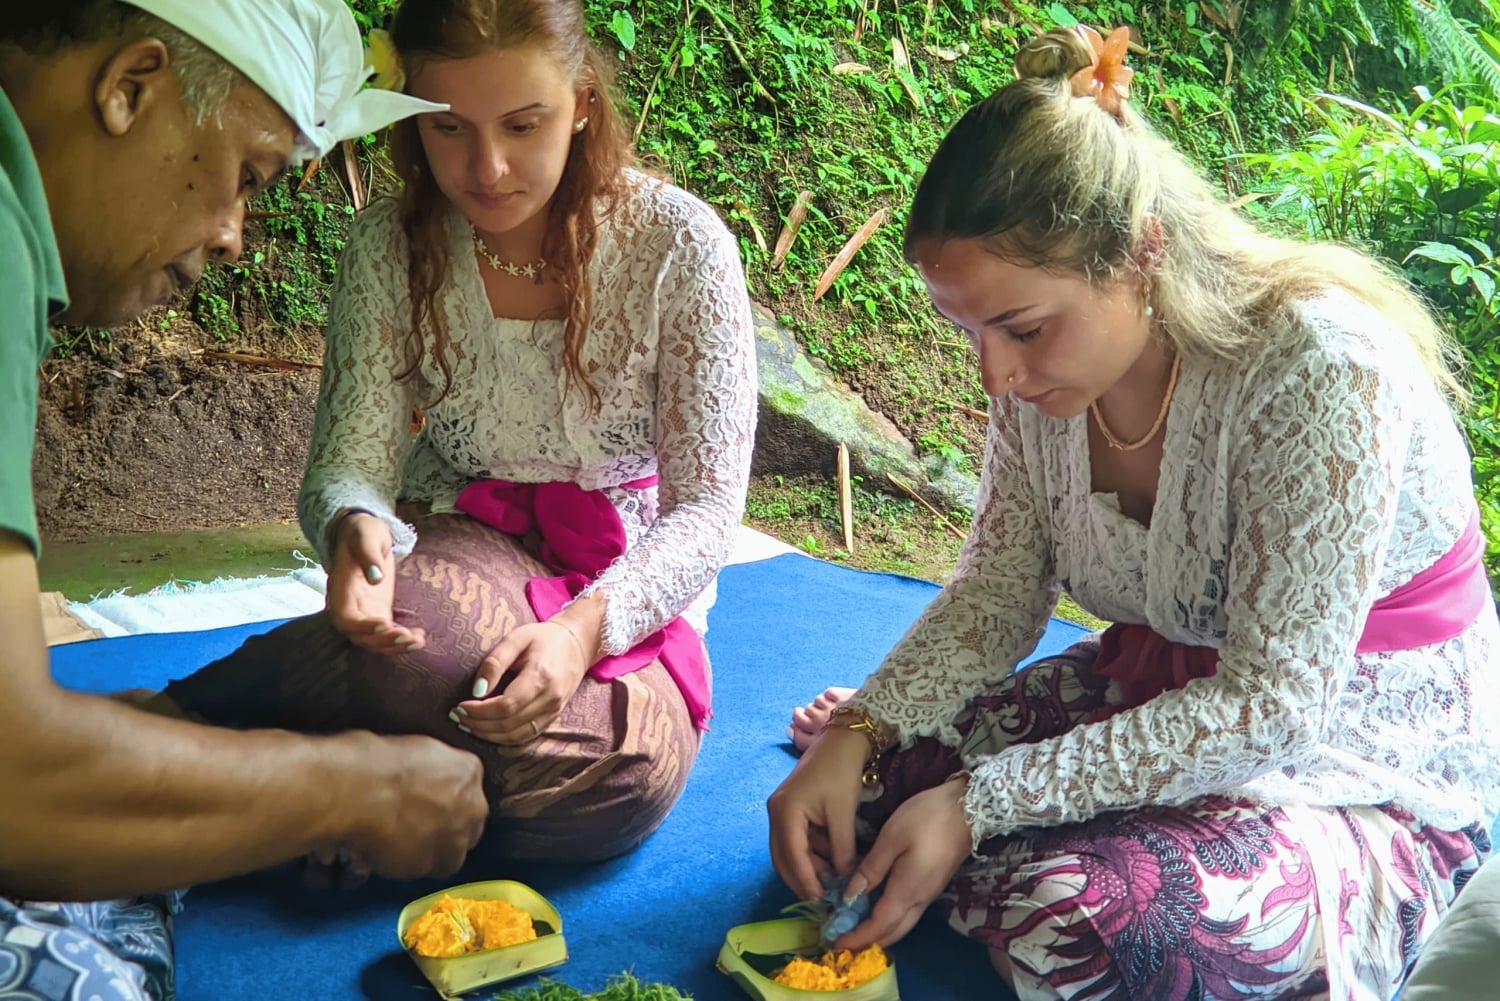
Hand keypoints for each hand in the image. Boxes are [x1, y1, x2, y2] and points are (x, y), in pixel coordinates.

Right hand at [326, 512, 423, 654]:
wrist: (364, 533)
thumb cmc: (363, 532)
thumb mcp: (366, 536)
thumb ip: (369, 555)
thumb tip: (376, 578)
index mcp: (341, 589)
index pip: (345, 618)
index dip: (362, 626)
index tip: (384, 624)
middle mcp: (349, 606)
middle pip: (359, 636)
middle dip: (382, 641)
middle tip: (407, 636)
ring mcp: (364, 611)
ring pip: (373, 640)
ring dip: (394, 646)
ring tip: (417, 641)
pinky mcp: (377, 612)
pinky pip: (386, 633)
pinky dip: (401, 639)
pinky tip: (420, 637)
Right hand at [339, 732, 487, 879]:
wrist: (360, 792)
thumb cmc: (378, 764)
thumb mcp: (418, 750)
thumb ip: (435, 768)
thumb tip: (425, 777)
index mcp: (469, 770)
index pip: (469, 791)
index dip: (447, 800)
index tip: (430, 803)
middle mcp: (472, 806)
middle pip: (467, 824)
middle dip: (446, 827)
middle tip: (416, 824)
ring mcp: (456, 838)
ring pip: (451, 852)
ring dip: (430, 850)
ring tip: (399, 840)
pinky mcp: (435, 863)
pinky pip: (425, 868)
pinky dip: (408, 864)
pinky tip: (388, 850)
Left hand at [452, 620, 592, 744]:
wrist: (576, 645)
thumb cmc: (543, 638)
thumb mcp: (517, 639)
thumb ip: (494, 662)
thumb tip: (476, 691)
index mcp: (540, 677)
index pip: (506, 706)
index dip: (479, 711)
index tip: (459, 706)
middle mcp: (550, 699)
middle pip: (508, 724)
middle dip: (478, 724)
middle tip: (456, 716)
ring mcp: (553, 711)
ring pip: (515, 736)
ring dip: (487, 734)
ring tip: (467, 724)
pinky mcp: (552, 718)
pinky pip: (525, 736)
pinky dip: (502, 738)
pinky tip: (486, 729)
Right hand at [767, 726, 869, 901]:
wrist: (841, 741)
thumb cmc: (841, 773)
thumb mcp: (843, 814)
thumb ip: (842, 849)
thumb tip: (844, 878)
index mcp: (786, 812)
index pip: (792, 856)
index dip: (806, 881)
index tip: (821, 900)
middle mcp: (776, 813)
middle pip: (782, 857)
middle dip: (801, 879)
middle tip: (823, 898)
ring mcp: (780, 810)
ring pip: (787, 851)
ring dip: (807, 867)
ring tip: (830, 880)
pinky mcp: (789, 808)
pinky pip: (795, 839)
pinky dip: (809, 853)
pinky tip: (828, 860)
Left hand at [834, 777, 973, 950]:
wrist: (969, 809)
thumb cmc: (927, 818)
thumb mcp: (892, 837)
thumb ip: (871, 868)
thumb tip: (850, 896)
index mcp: (907, 891)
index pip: (879, 925)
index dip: (858, 937)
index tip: (837, 943)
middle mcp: (920, 899)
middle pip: (893, 932)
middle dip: (868, 941)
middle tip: (844, 940)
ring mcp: (929, 893)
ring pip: (903, 924)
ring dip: (880, 932)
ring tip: (856, 927)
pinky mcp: (932, 884)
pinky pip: (909, 912)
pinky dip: (890, 919)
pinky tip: (877, 906)